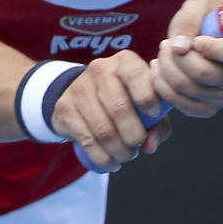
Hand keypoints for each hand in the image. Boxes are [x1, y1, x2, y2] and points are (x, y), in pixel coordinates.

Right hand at [49, 50, 171, 172]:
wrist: (81, 94)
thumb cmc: (125, 99)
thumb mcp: (145, 104)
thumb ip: (157, 124)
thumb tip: (150, 145)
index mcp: (124, 61)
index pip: (136, 74)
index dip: (147, 98)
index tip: (154, 116)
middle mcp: (100, 69)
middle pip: (119, 108)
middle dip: (134, 136)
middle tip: (138, 147)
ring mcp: (79, 88)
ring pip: (103, 129)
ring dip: (120, 151)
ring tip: (126, 156)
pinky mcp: (64, 108)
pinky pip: (87, 140)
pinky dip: (103, 158)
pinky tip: (111, 162)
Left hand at [152, 0, 222, 118]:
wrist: (202, 37)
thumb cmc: (205, 21)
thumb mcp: (199, 6)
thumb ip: (190, 19)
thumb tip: (180, 46)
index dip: (211, 48)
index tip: (195, 40)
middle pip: (205, 73)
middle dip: (178, 56)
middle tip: (168, 43)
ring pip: (188, 88)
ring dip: (167, 69)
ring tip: (163, 52)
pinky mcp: (208, 109)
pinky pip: (181, 104)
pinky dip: (164, 86)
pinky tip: (160, 69)